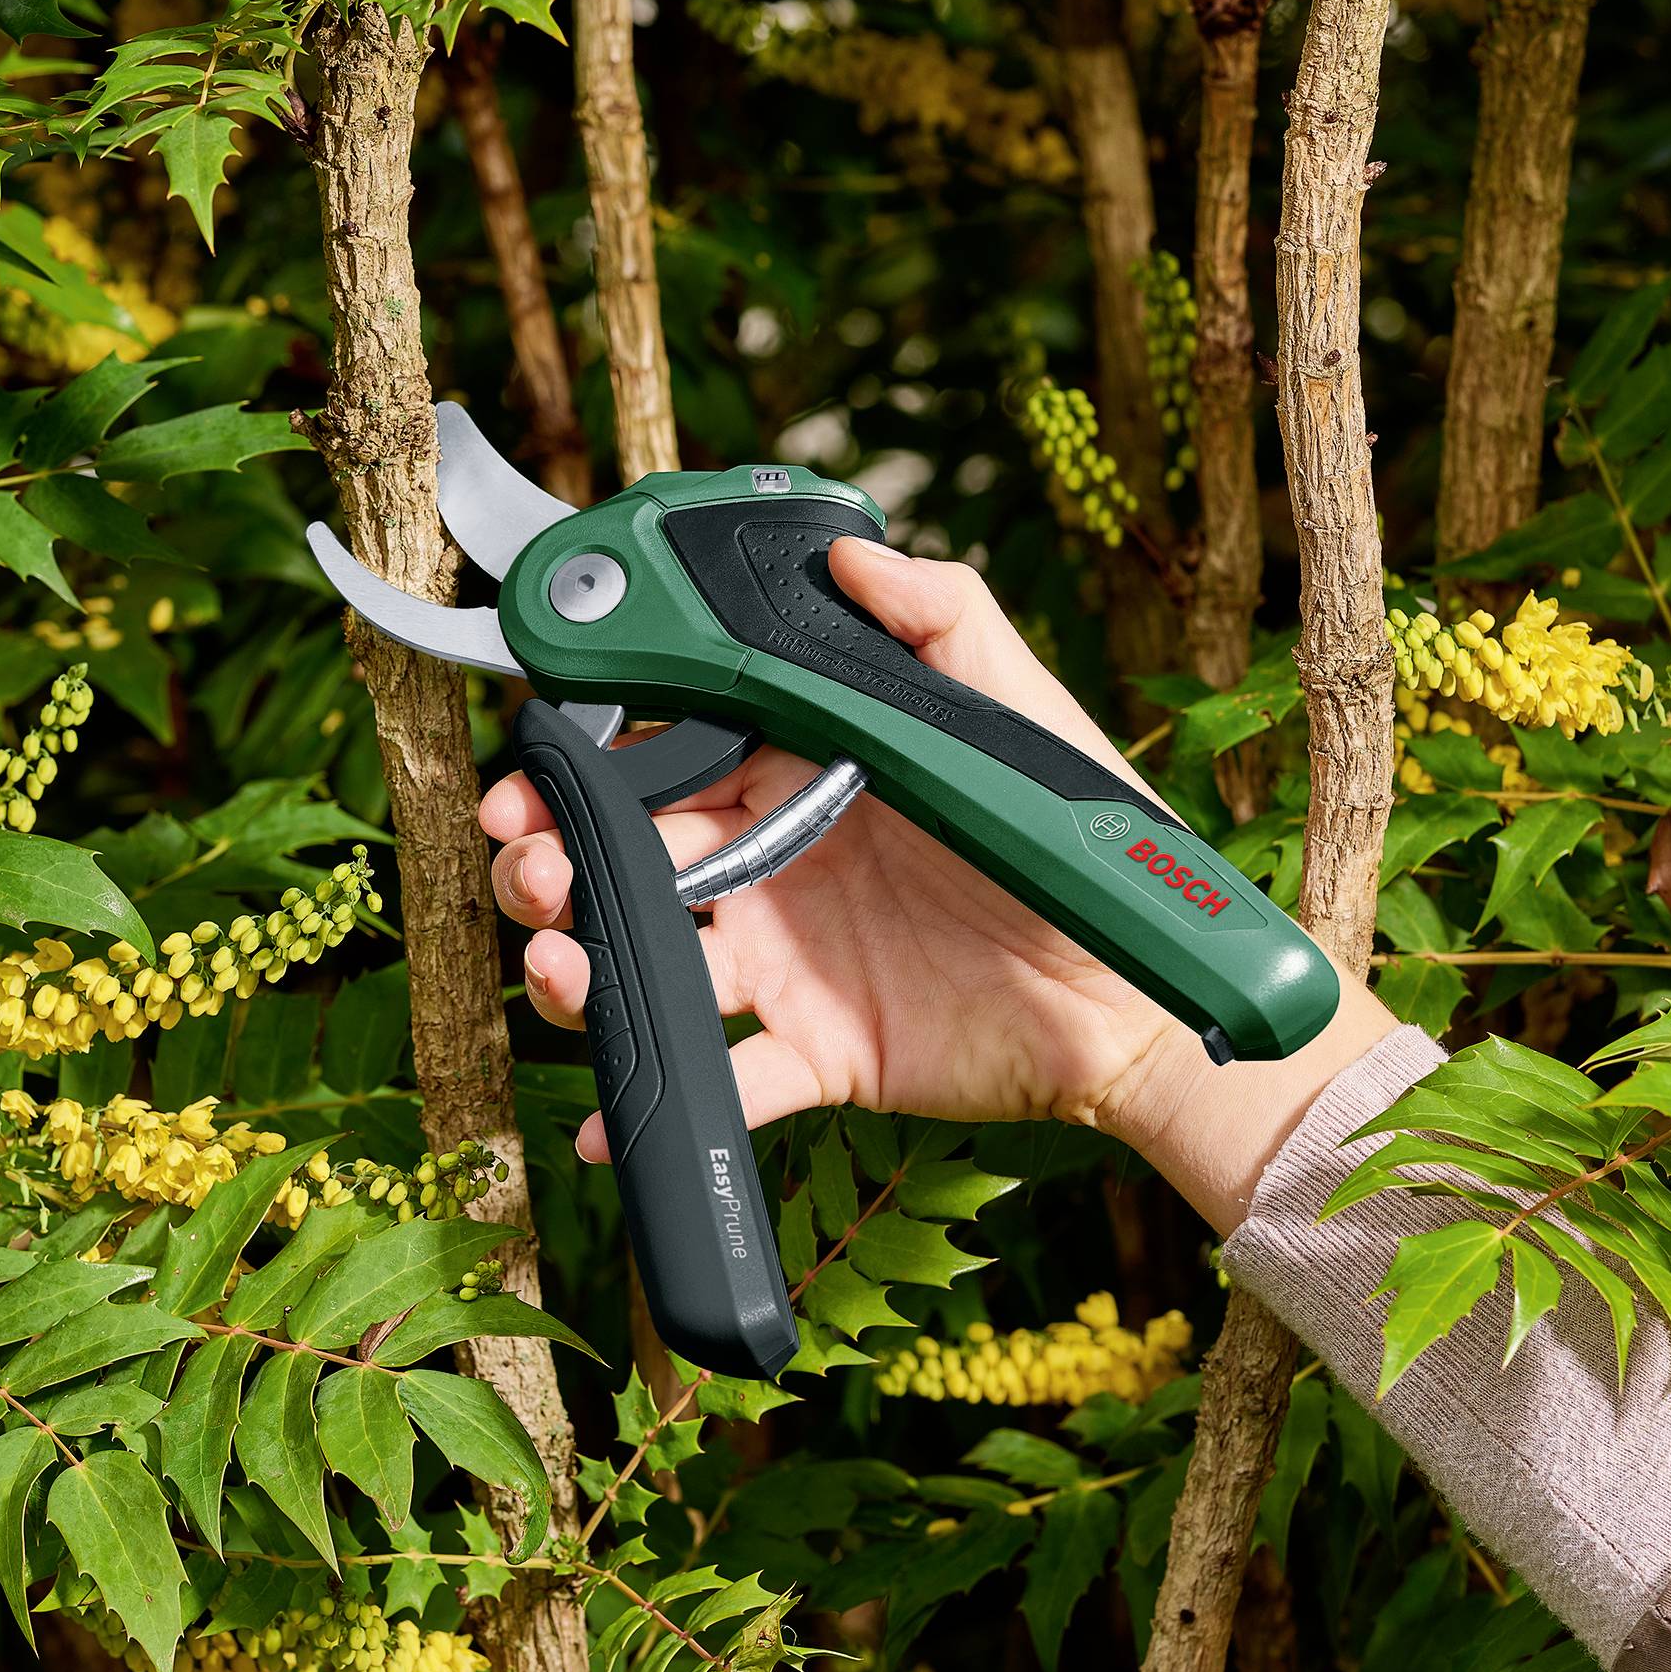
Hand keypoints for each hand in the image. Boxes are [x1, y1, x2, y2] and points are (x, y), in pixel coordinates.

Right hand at [478, 536, 1396, 1232]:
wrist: (1144, 997)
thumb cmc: (1079, 840)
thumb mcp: (1012, 711)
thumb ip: (936, 619)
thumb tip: (848, 547)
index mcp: (799, 774)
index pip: (661, 758)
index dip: (583, 766)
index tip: (529, 776)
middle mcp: (771, 865)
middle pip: (623, 860)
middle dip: (551, 865)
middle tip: (526, 873)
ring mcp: (782, 965)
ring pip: (644, 963)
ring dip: (579, 970)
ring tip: (561, 972)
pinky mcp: (812, 1056)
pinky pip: (719, 1082)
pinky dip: (652, 1103)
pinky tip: (600, 1124)